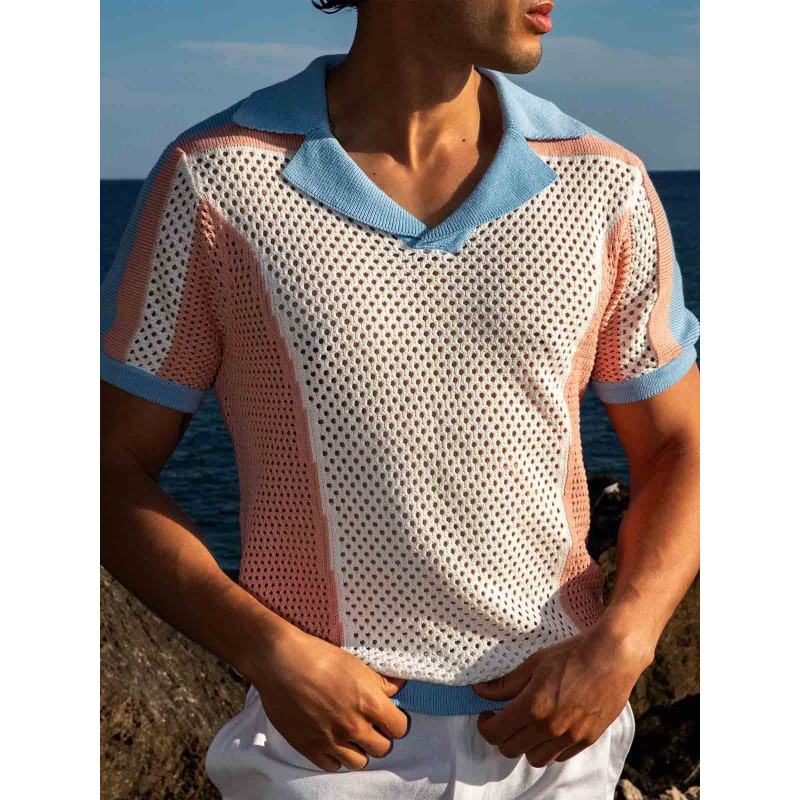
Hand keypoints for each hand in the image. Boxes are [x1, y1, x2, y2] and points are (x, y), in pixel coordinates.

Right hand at [253, 626, 409, 771]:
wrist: (282, 662)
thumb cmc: (319, 656)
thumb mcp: (356, 663)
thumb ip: (380, 681)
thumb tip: (399, 687)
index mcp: (369, 703)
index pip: (399, 728)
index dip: (395, 722)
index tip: (387, 716)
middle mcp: (354, 726)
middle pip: (382, 749)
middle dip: (379, 736)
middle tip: (368, 725)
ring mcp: (332, 740)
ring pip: (359, 762)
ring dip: (358, 750)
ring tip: (350, 735)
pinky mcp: (310, 748)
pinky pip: (332, 766)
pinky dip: (335, 757)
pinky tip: (331, 740)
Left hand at [470, 623, 652, 766]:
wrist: (613, 656)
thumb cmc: (572, 654)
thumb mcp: (534, 663)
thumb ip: (507, 683)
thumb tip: (481, 692)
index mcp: (533, 707)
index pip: (496, 733)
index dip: (485, 725)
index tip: (488, 714)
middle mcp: (550, 727)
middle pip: (510, 750)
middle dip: (502, 735)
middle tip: (505, 718)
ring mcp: (570, 737)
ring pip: (535, 759)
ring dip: (526, 745)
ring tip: (529, 723)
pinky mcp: (587, 740)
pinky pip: (559, 756)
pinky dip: (549, 747)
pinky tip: (550, 726)